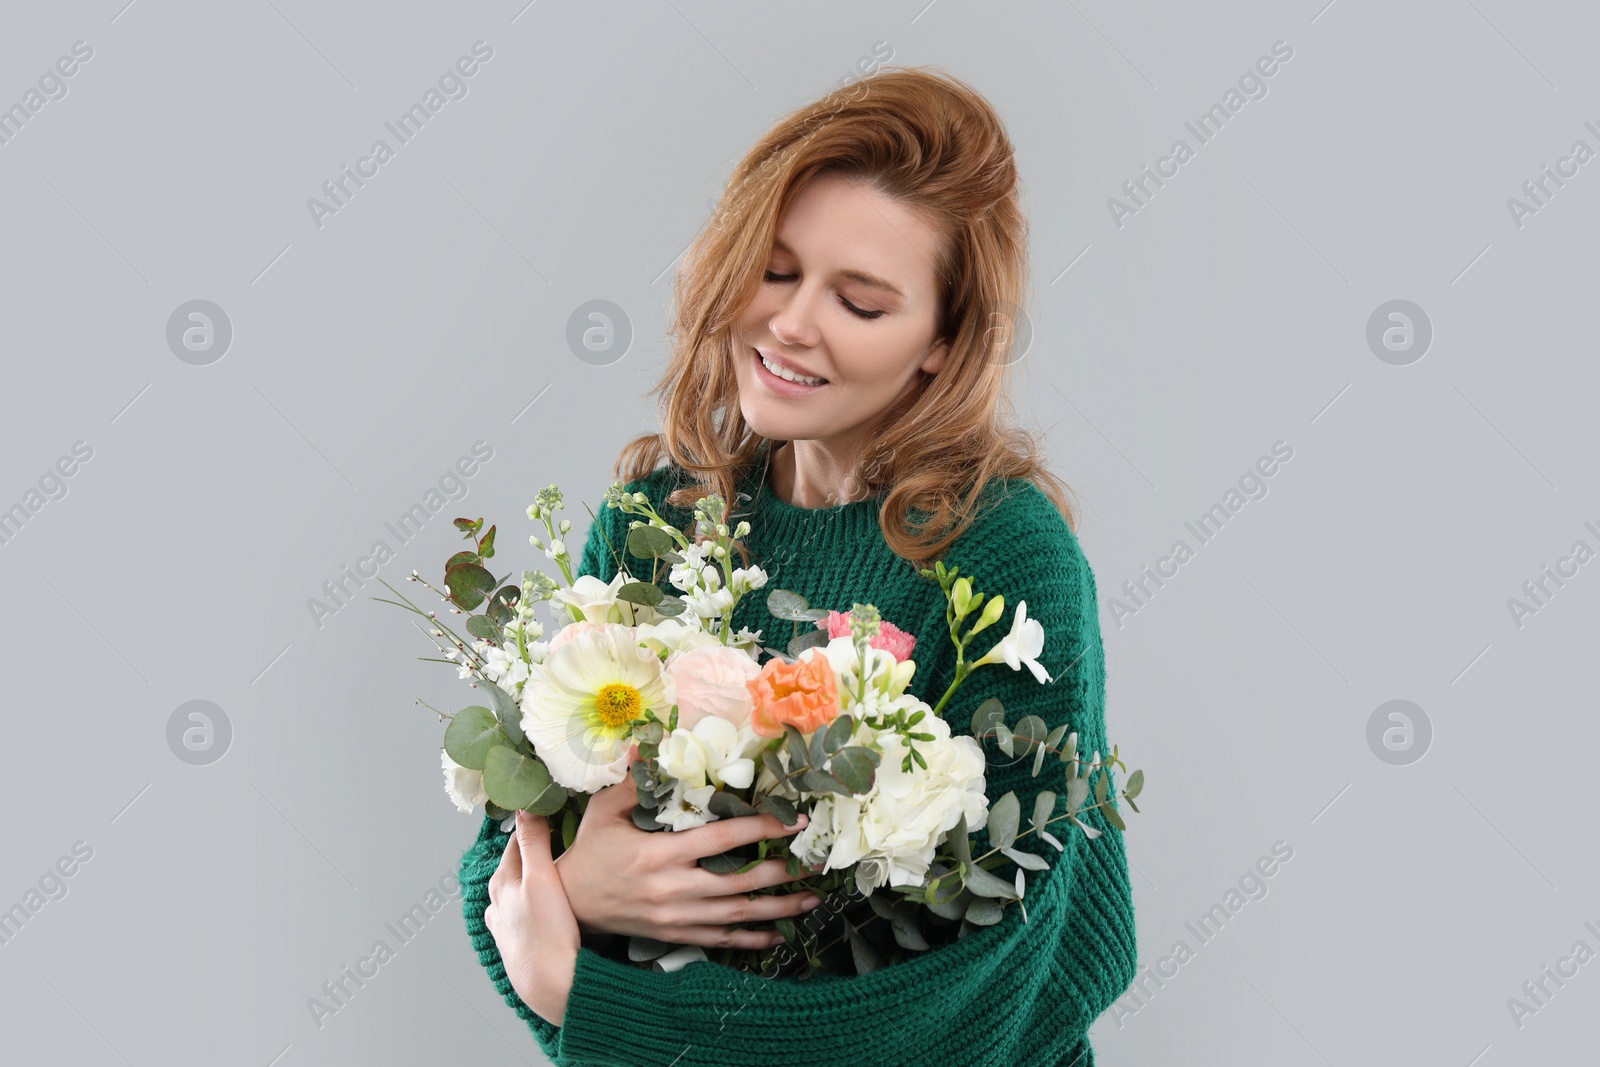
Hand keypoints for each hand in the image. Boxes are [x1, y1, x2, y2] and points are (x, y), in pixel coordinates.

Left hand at [484, 809, 580, 1025]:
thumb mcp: (541, 879)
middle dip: (534, 849)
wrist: (552, 984)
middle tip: (561, 835)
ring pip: (520, 889)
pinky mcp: (519, 942)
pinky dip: (536, 901)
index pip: (516, 840)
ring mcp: (507, 924)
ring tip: (556, 869)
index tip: (552, 810)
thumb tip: (525, 806)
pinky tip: (549, 905)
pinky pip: (526, 912)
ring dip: (534, 877)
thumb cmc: (546, 933)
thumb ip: (533, 842)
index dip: (534, 824)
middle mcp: (499, 902)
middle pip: (516, 864)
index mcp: (502, 881)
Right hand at [554, 758, 823, 948]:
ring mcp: (677, 916)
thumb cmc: (591, 851)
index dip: (761, 829)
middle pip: (739, 882)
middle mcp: (673, 888)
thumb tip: (649, 743)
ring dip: (778, 909)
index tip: (793, 821)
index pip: (722, 839)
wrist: (571, 903)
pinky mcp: (676, 934)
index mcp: (659, 854)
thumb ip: (633, 780)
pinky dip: (752, 939)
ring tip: (812, 899)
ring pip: (737, 915)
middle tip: (816, 863)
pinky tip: (778, 935)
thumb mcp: (605, 811)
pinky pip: (722, 939)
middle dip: (783, 873)